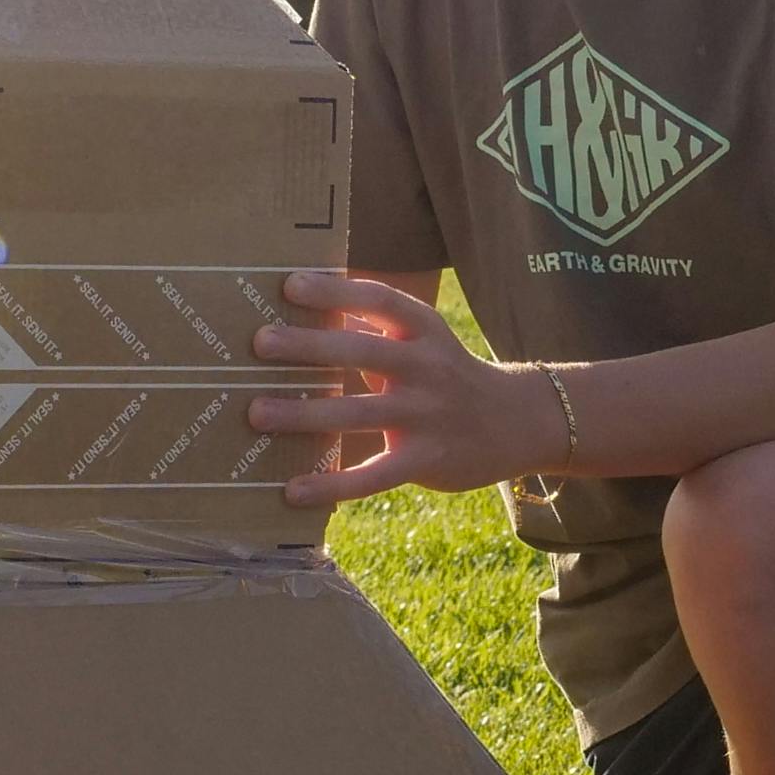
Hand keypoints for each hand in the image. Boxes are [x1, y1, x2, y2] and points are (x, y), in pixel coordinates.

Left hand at [246, 271, 565, 507]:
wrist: (518, 422)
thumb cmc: (448, 374)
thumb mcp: (424, 341)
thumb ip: (373, 330)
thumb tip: (305, 315)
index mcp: (424, 331)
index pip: (380, 301)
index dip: (337, 292)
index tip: (290, 284)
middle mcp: (427, 368)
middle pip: (363, 353)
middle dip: (310, 347)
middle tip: (260, 342)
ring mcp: (427, 416)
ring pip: (359, 413)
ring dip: (305, 414)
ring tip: (256, 413)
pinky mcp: (426, 460)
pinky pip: (373, 475)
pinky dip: (332, 485)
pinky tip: (292, 490)